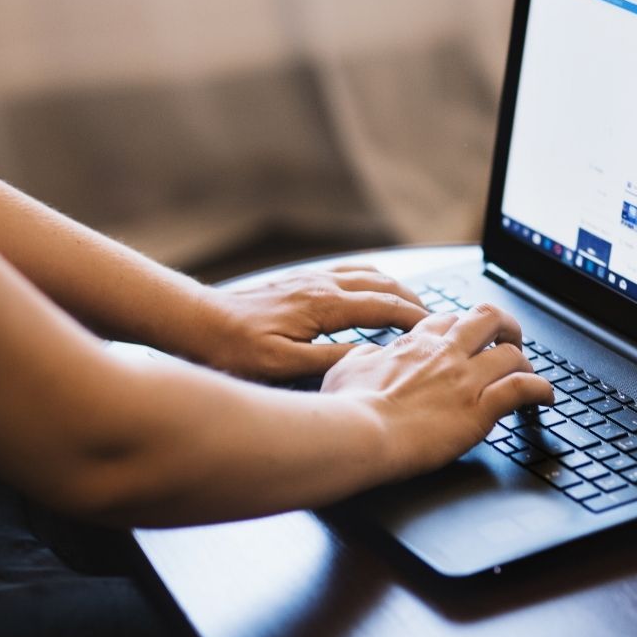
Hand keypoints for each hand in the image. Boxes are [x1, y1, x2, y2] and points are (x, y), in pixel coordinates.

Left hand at [192, 264, 428, 378]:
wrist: (197, 322)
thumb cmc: (235, 348)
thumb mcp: (286, 365)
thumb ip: (334, 360)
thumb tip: (373, 357)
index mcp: (324, 305)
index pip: (385, 306)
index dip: (416, 318)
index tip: (438, 330)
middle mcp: (322, 284)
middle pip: (383, 284)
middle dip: (414, 299)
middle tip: (436, 319)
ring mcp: (311, 278)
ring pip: (368, 273)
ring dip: (395, 287)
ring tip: (413, 304)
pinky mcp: (300, 280)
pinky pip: (348, 271)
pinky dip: (372, 279)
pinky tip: (372, 289)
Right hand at [321, 303, 552, 478]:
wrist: (357, 433)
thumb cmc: (345, 407)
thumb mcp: (345, 369)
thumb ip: (365, 356)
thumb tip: (371, 354)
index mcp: (414, 344)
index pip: (447, 320)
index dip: (460, 327)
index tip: (464, 339)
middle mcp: (444, 354)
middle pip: (487, 318)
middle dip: (504, 326)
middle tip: (509, 340)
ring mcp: (465, 379)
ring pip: (511, 353)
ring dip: (524, 363)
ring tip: (528, 373)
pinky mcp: (480, 409)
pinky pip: (523, 388)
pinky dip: (541, 390)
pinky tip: (546, 398)